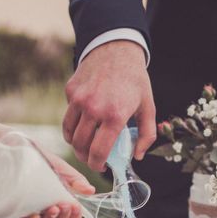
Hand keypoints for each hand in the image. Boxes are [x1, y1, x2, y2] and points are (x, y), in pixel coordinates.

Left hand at [21, 148, 95, 217]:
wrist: (21, 149)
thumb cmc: (43, 159)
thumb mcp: (63, 168)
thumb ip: (77, 180)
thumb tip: (91, 191)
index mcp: (62, 198)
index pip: (71, 215)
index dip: (75, 215)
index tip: (76, 207)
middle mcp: (49, 204)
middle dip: (64, 216)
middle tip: (65, 205)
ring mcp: (34, 205)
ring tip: (53, 208)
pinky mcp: (19, 204)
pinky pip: (26, 217)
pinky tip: (35, 215)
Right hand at [64, 40, 156, 171]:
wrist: (116, 49)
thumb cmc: (135, 80)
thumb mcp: (148, 106)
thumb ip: (146, 134)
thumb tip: (137, 156)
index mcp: (114, 115)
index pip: (98, 151)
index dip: (97, 165)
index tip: (101, 168)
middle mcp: (94, 108)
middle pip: (81, 146)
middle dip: (85, 158)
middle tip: (92, 159)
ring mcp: (79, 100)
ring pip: (70, 134)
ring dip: (76, 145)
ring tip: (84, 147)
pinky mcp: (70, 92)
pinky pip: (68, 117)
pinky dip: (72, 127)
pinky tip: (81, 128)